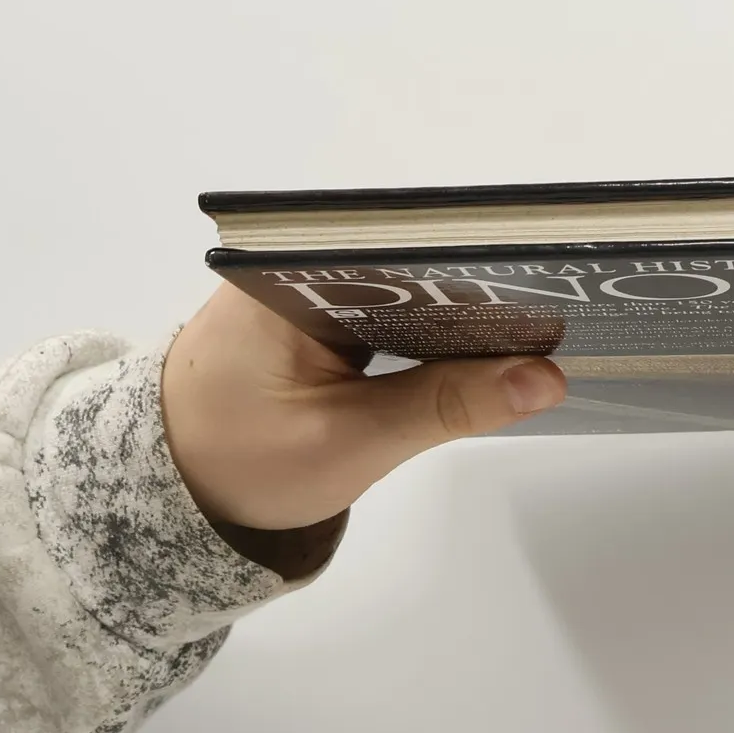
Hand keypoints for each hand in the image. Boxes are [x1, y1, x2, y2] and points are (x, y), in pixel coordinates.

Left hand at [160, 283, 565, 534]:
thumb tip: (542, 378)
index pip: (393, 239)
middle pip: (405, 256)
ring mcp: (311, 289)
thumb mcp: (350, 443)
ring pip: (404, 286)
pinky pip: (393, 311)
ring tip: (537, 323)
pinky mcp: (323, 317)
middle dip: (478, 279)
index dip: (467, 251)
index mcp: (286, 272)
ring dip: (461, 307)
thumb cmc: (240, 465)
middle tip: (557, 302)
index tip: (536, 271)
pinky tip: (485, 350)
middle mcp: (297, 263)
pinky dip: (434, 332)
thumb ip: (446, 407)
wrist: (176, 493)